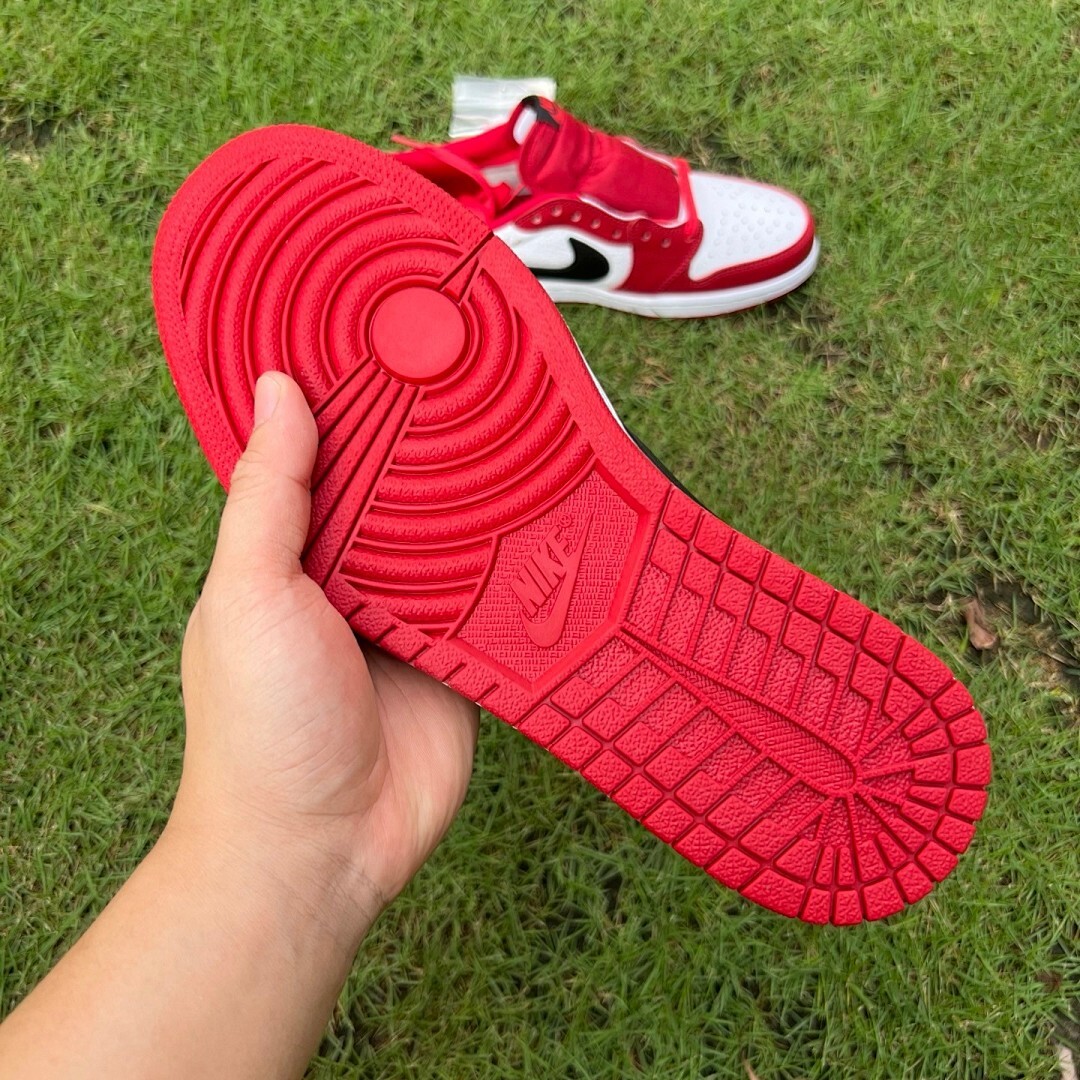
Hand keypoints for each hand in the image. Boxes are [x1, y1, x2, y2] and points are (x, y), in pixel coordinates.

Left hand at [173, 372, 478, 933]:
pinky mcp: (464, 651)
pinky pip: (496, 591)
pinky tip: (551, 508)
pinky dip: (518, 559)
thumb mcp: (248, 595)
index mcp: (291, 547)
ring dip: (484, 489)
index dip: (350, 390)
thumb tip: (276, 390)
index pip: (326, 449)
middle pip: (403, 483)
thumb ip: (268, 496)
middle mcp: (354, 571)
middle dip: (433, 430)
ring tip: (526, 409)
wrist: (323, 848)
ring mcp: (414, 610)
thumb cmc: (260, 728)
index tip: (384, 324)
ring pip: (457, 531)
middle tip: (476, 352)